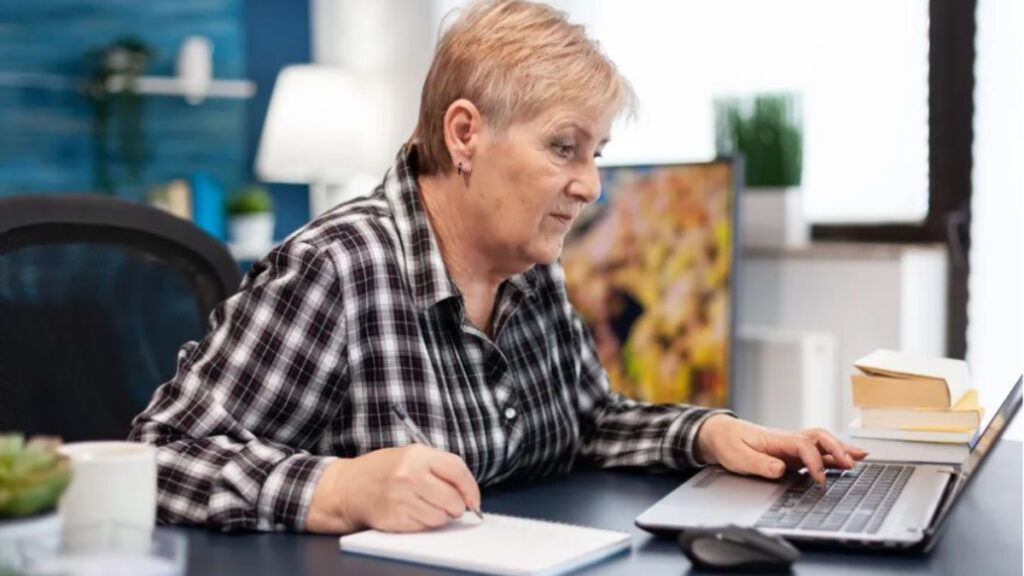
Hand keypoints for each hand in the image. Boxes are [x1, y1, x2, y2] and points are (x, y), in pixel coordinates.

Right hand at [306, 444, 480, 533]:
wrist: (348, 487)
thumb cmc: (383, 471)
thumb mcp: (410, 456)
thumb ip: (439, 468)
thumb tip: (467, 492)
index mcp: (417, 455)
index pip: (457, 470)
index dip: (470, 488)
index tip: (474, 499)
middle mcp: (409, 475)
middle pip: (452, 499)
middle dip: (456, 506)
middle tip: (449, 505)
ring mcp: (400, 498)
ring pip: (440, 517)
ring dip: (439, 516)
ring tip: (425, 506)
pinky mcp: (393, 518)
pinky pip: (423, 527)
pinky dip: (423, 523)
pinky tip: (412, 513)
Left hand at [695, 415, 867, 483]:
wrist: (720, 434)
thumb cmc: (728, 444)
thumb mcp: (737, 457)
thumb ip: (759, 464)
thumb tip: (780, 468)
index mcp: (775, 439)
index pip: (802, 445)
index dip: (814, 461)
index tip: (820, 479)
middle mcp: (787, 439)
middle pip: (818, 437)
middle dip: (837, 449)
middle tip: (852, 463)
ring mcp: (791, 444)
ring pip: (821, 441)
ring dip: (841, 448)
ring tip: (861, 458)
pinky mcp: (792, 452)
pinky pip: (817, 450)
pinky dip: (833, 454)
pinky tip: (846, 461)